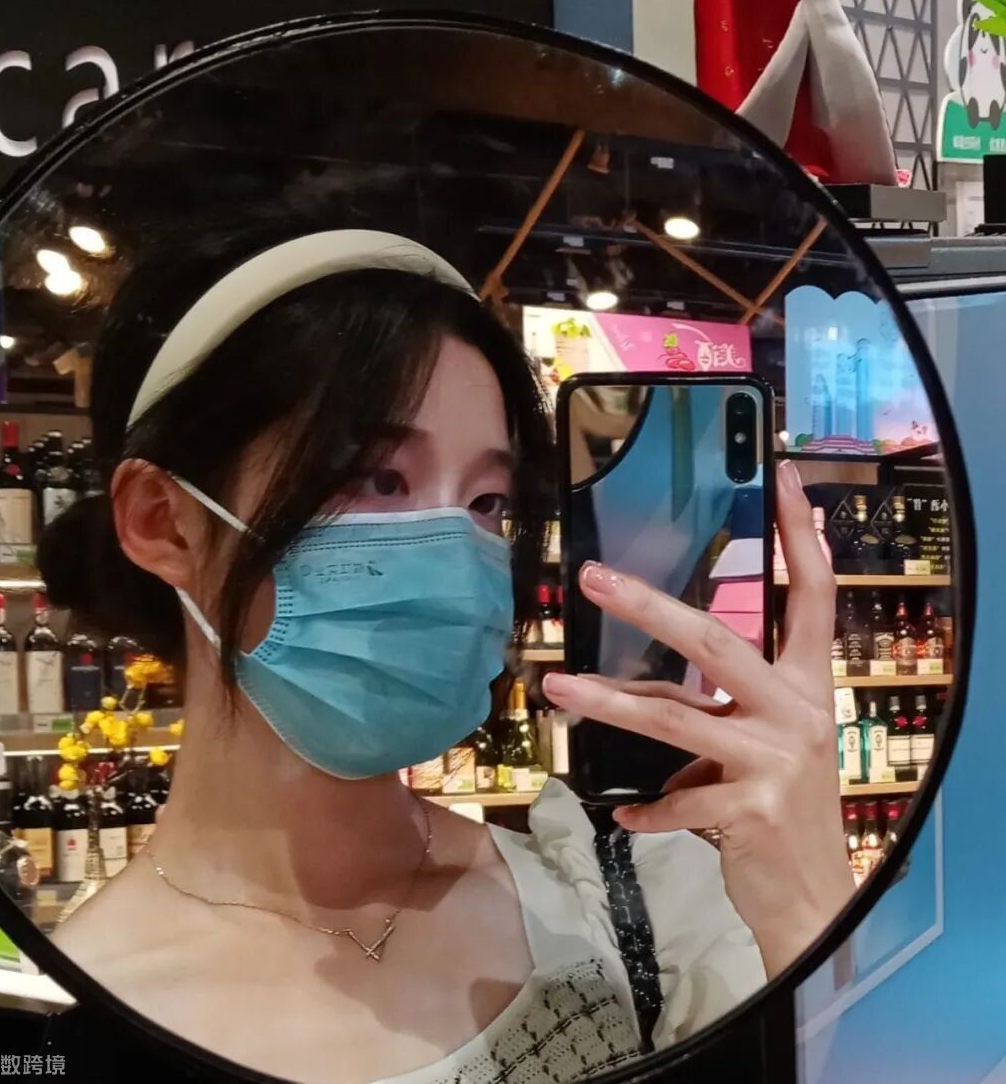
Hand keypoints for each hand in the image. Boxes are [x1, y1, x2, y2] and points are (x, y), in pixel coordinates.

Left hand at [542, 460, 854, 977]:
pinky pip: (676, 800)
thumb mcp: (770, 737)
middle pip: (716, 642)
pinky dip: (647, 808)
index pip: (814, 595)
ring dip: (608, 703)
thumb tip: (651, 665)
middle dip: (649, 606)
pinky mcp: (749, 812)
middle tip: (592, 577)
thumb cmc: (786, 802)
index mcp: (808, 683)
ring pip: (675, 716)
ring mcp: (775, 761)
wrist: (817, 896)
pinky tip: (623, 815)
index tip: (779, 477)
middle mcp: (797, 711)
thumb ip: (724, 697)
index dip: (800, 535)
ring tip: (557, 687)